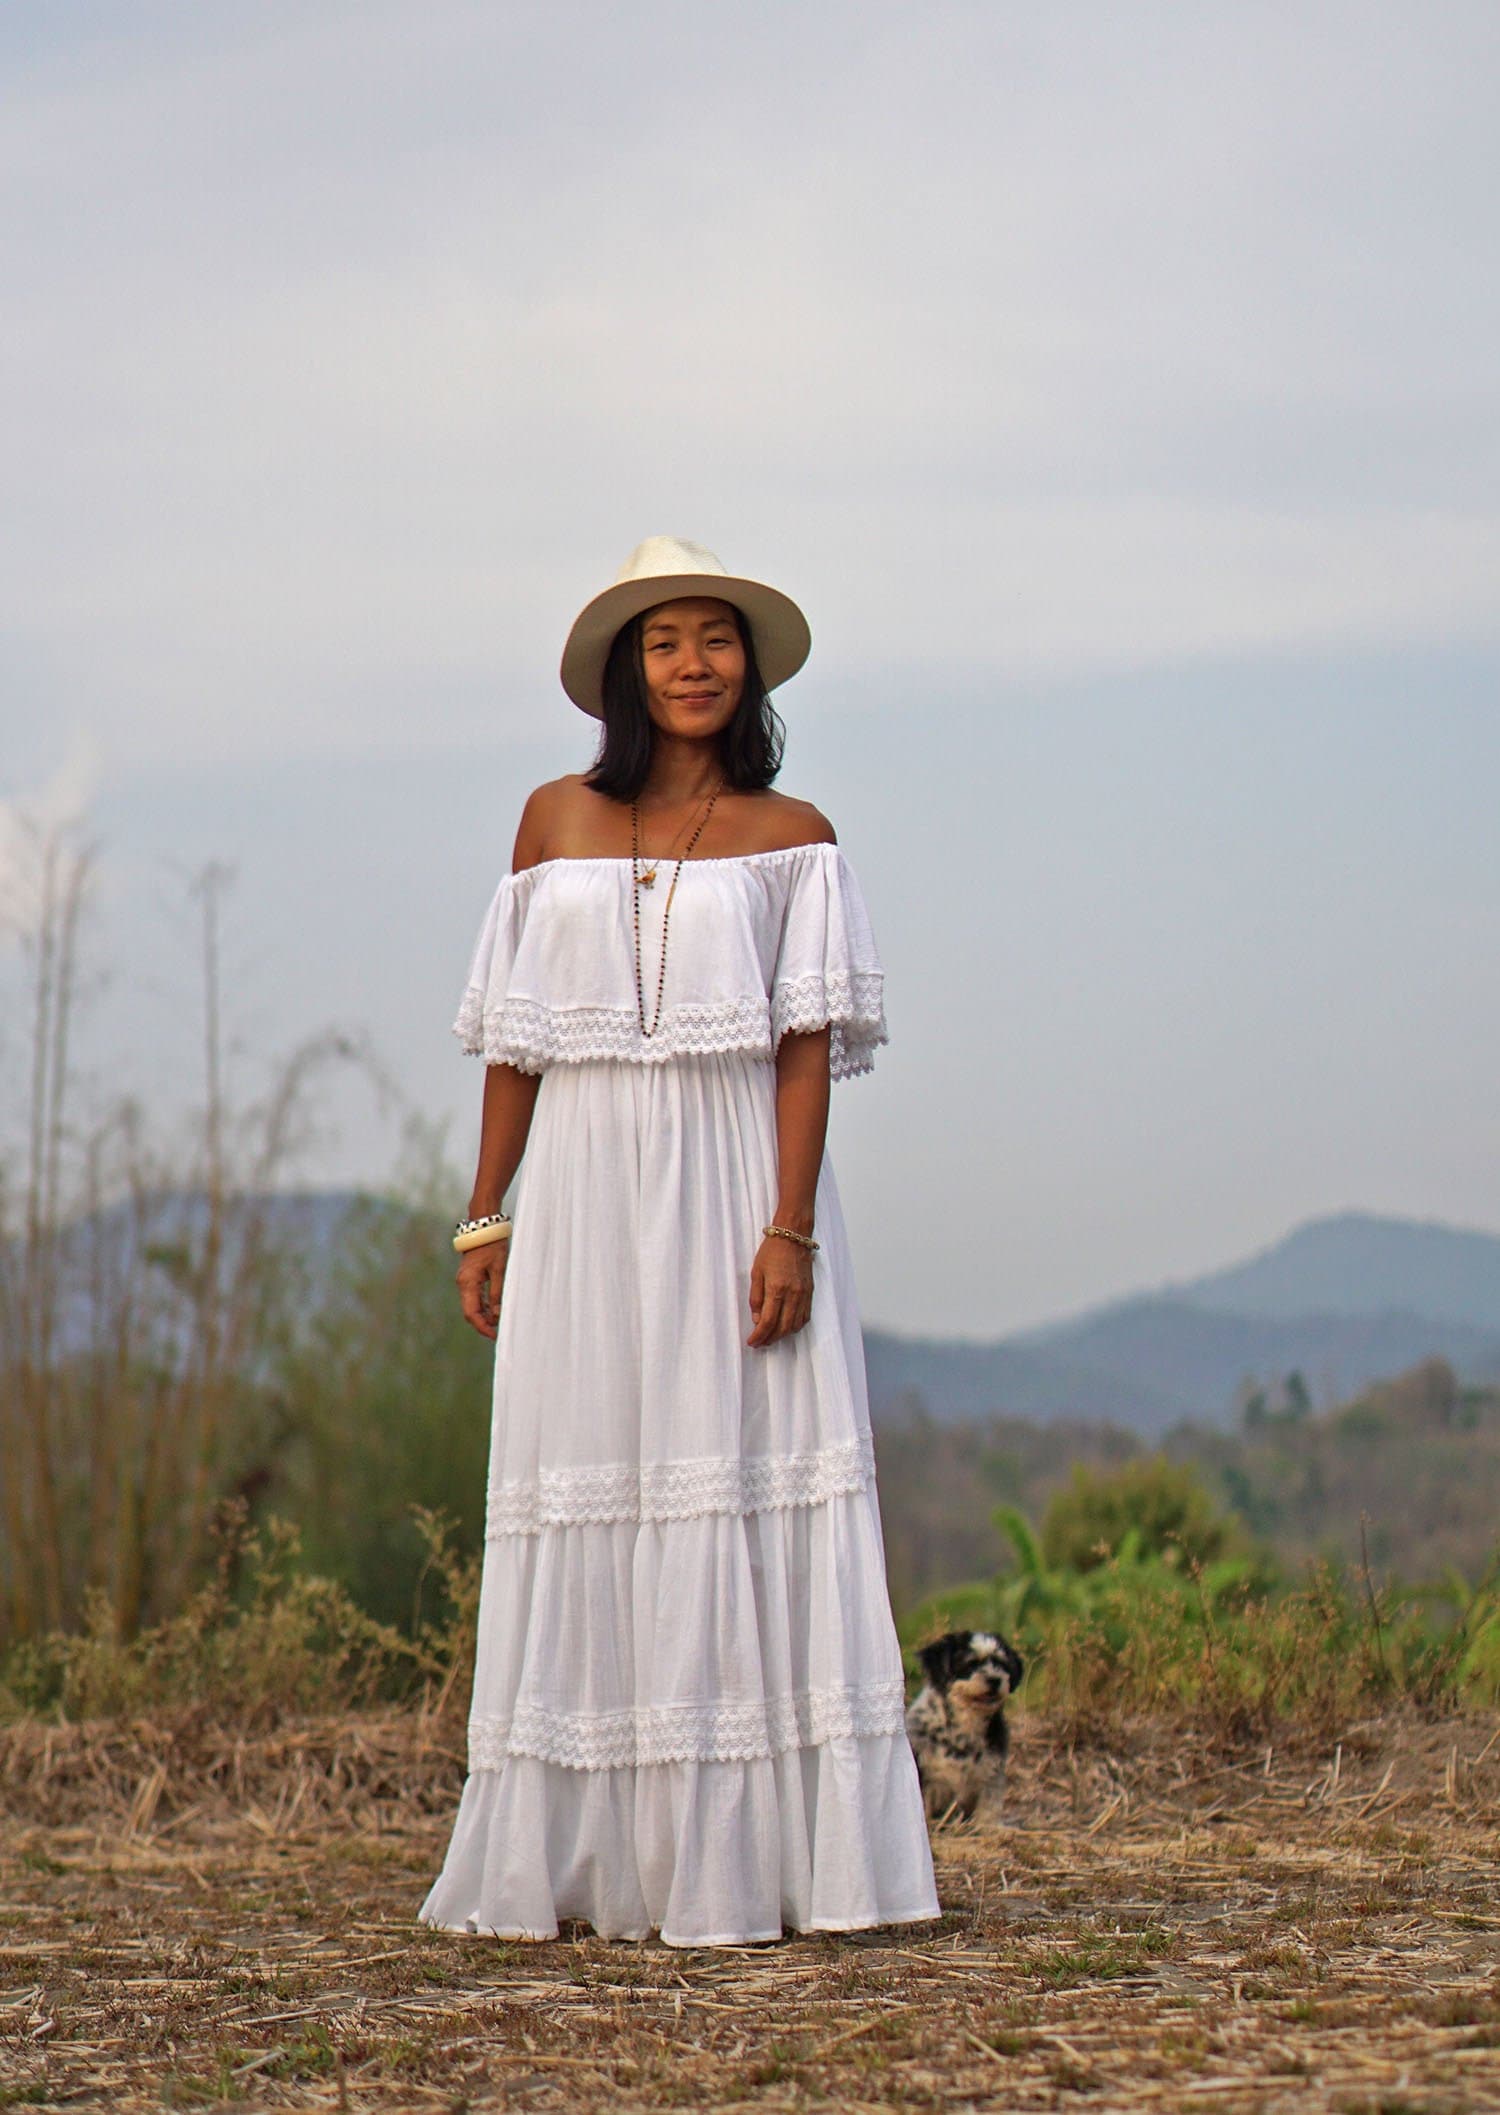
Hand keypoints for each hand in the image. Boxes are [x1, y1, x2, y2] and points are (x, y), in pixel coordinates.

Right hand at [457, 1238, 508, 1339]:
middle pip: (470, 1312)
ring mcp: (465, 1281)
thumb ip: (497, 1292)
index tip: (494, 1335)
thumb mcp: (499, 1269)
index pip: (471, 1313)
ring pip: (472, 1306)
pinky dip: (484, 1306)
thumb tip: (497, 1314)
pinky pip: (474, 1297)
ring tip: (500, 1322)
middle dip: (483, 1323)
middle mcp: (463, 1284)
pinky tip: (495, 1310)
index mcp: (468, 1283)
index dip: (482, 1327)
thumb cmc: (493, 1246)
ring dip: (484, 1315)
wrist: (484, 1228)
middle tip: (499, 1332)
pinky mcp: (469, 1278)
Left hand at [746, 1231, 813, 1347]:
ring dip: (783, 1335)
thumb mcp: (756, 1273)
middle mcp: (793, 1295)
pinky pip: (805, 1317)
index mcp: (776, 1289)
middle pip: (783, 1328)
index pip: (768, 1322)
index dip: (759, 1336)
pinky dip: (795, 1326)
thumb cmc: (772, 1252)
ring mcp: (803, 1295)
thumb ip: (756, 1298)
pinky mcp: (810, 1293)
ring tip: (771, 1336)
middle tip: (760, 1342)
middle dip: (770, 1339)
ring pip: (795, 1325)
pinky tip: (786, 1326)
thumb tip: (757, 1319)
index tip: (752, 1342)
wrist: (793, 1237)